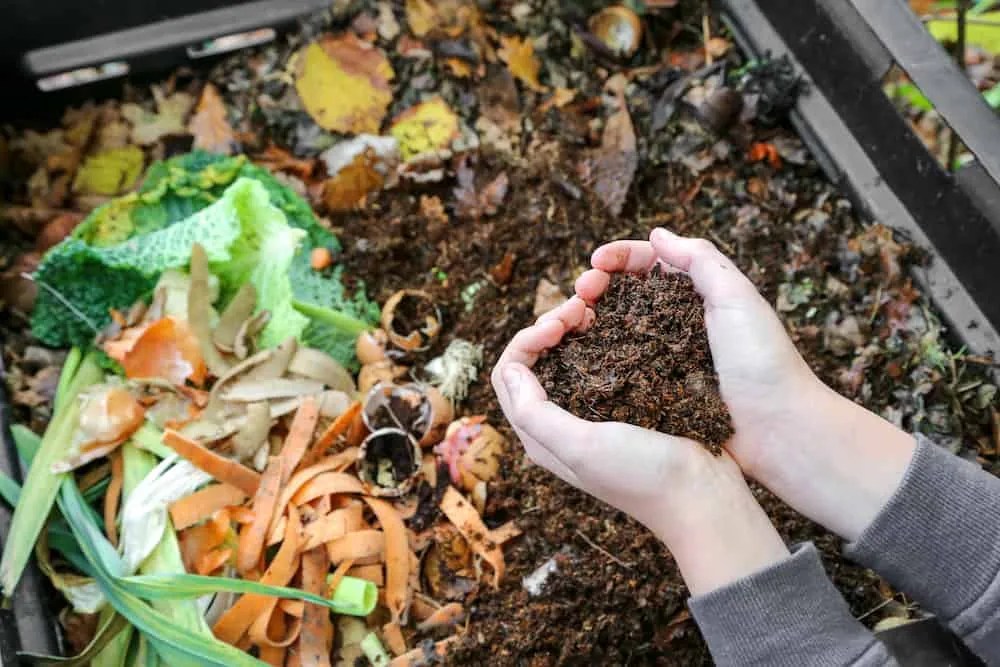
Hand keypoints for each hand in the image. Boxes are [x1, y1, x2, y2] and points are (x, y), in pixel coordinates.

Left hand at [491, 297, 788, 594]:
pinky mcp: (622, 405)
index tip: (559, 324)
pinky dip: (599, 338)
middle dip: (548, 327)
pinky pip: (598, 362)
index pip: (509, 374)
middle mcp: (559, 425)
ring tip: (595, 310)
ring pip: (564, 358)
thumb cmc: (642, 475)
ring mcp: (592, 414)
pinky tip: (617, 325)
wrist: (702, 495)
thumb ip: (535, 413)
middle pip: (533, 361)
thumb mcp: (581, 447)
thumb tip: (511, 368)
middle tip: (580, 308)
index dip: (526, 340)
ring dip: (572, 329)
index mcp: (540, 436)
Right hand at [577, 228, 914, 540]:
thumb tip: (657, 234)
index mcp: (698, 294)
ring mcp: (664, 357)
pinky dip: (597, 356)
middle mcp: (677, 322)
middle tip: (579, 292)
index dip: (619, 257)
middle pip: (625, 293)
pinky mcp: (656, 390)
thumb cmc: (763, 362)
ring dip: (590, 318)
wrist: (778, 430)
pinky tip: (580, 354)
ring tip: (572, 320)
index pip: (649, 263)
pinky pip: (620, 367)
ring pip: (616, 328)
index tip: (595, 262)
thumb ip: (700, 260)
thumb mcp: (737, 297)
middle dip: (597, 284)